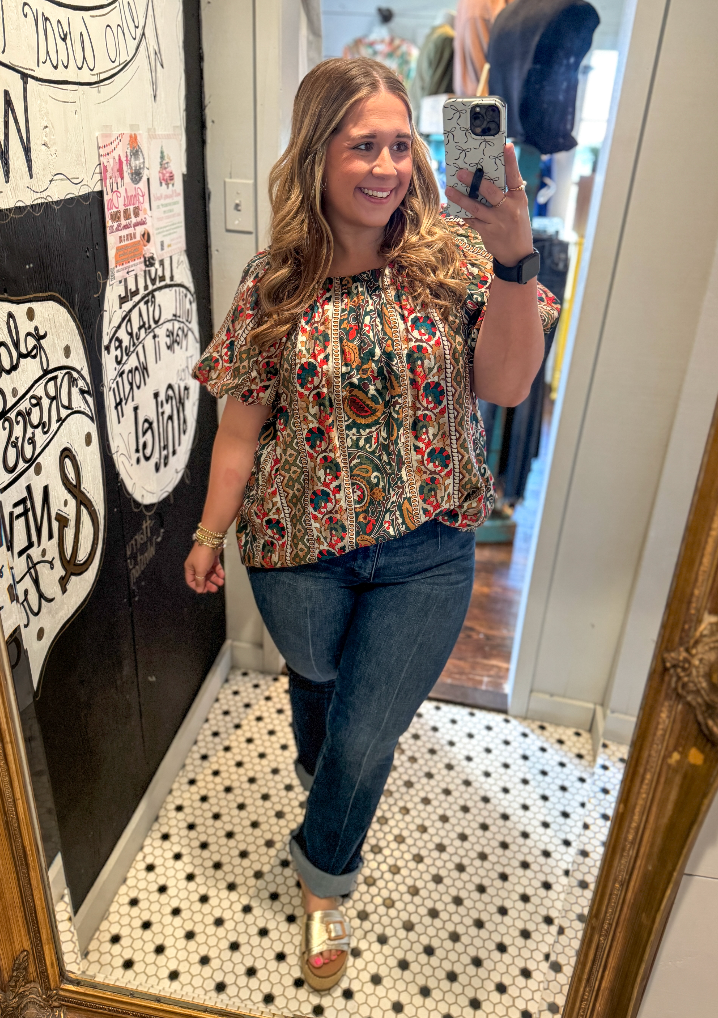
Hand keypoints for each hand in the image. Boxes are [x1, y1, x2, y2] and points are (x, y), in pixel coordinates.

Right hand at [184, 543, 224, 593]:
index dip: (197, 587)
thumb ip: (200, 581)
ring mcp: (205, 562)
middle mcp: (196, 566)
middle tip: (215, 589)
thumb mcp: (200, 570)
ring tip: (221, 582)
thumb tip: (199, 591)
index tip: (204, 591)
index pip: (191, 581)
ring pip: (210, 573)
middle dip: (208, 584)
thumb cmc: (202, 557)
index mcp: (190, 568)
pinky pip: (215, 568)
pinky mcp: (212, 559)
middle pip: (202, 578)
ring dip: (215, 579)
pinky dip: (219, 572)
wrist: (211, 541)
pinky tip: (223, 575)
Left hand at [445, 143, 533, 266]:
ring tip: (449, 190)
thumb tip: (488, 176)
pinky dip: (463, 213)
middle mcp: (509, 209)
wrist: (517, 254)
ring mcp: (497, 221)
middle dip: (475, 181)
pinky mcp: (487, 232)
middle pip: (490, 191)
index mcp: (519, 199)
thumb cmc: (517, 225)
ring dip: (461, 198)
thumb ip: (507, 193)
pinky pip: (471, 220)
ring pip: (476, 207)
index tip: (506, 146)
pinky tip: (453, 206)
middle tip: (461, 172)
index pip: (515, 177)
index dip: (511, 161)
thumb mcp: (519, 207)